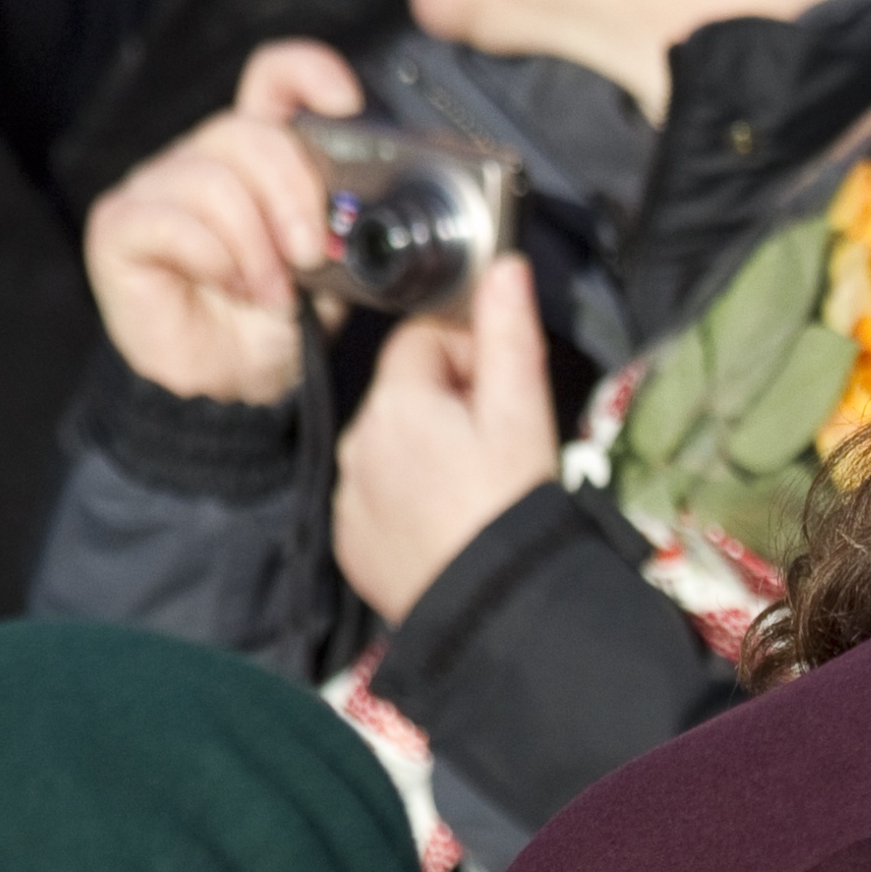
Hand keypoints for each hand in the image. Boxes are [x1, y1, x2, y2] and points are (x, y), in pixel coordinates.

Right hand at [85, 41, 366, 403]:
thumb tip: (383, 200)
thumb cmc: (283, 321)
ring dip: (255, 245)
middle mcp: (206, 158)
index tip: (345, 100)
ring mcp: (158, 185)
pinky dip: (214, 258)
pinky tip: (230, 285)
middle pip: (249, 132)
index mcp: (261, 157)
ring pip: (212, 178)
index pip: (272, 80)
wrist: (239, 379)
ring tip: (270, 290)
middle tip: (309, 256)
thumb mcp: (336, 264)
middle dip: (293, 197)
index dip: (306, 73)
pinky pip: (171, 219)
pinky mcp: (121, 223)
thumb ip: (344, 219)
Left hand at [335, 255, 558, 625]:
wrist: (491, 605)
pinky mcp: (349, 541)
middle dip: (448, 407)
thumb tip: (504, 266)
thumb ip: (508, 336)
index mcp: (397, 401)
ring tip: (474, 492)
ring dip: (426, 454)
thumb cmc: (512, 505)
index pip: (424, 342)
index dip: (471, 358)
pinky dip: (406, 503)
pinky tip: (446, 524)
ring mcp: (348, 495)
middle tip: (497, 448)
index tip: (503, 394)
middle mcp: (358, 441)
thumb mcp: (522, 414)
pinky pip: (376, 500)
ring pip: (389, 447)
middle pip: (404, 395)